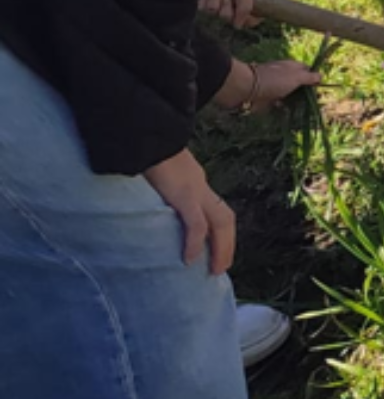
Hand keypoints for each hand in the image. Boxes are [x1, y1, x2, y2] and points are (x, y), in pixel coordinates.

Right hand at [141, 150, 235, 275]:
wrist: (143, 128)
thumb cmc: (141, 148)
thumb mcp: (152, 171)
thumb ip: (155, 186)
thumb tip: (144, 205)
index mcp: (193, 180)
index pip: (214, 208)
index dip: (219, 230)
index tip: (215, 250)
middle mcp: (199, 184)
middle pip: (224, 217)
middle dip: (227, 244)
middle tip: (220, 268)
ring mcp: (194, 187)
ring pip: (220, 221)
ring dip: (221, 247)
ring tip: (214, 269)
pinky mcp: (183, 192)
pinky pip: (195, 223)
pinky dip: (195, 242)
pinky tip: (189, 259)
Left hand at [199, 0, 260, 28]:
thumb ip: (246, 7)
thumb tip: (239, 26)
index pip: (253, 17)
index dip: (248, 20)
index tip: (243, 16)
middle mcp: (234, 0)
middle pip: (232, 18)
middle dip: (228, 8)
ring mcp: (218, 1)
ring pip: (217, 15)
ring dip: (216, 2)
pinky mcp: (204, 1)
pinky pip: (204, 10)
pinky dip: (205, 1)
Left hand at [211, 58, 320, 114]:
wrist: (247, 88)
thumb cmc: (275, 80)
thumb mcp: (297, 77)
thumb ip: (310, 77)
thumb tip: (321, 76)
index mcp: (291, 66)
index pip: (307, 70)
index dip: (313, 78)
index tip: (317, 88)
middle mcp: (283, 75)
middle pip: (298, 84)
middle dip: (303, 93)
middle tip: (310, 101)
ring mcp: (274, 86)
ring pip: (289, 94)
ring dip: (292, 101)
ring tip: (295, 107)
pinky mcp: (266, 96)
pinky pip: (277, 102)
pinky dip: (280, 106)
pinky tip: (280, 108)